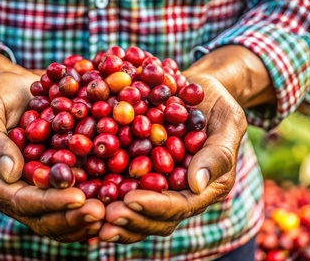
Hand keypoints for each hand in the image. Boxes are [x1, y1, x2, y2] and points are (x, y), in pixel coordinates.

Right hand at [0, 47, 103, 241]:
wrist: (17, 88)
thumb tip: (10, 174)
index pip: (22, 201)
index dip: (50, 202)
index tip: (77, 198)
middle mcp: (20, 191)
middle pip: (45, 218)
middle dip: (73, 217)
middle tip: (101, 213)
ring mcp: (42, 188)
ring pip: (63, 215)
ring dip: (87, 217)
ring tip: (113, 212)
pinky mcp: (61, 178)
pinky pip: (79, 196)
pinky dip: (97, 200)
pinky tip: (119, 199)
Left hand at [99, 74, 246, 242]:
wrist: (198, 91)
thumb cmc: (219, 105)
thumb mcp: (228, 122)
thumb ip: (217, 153)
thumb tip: (195, 185)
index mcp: (204, 187)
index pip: (179, 206)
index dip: (156, 206)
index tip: (131, 200)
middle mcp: (178, 191)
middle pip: (154, 217)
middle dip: (130, 218)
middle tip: (105, 215)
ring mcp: (157, 183)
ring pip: (135, 209)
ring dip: (113, 215)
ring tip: (91, 211)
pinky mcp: (138, 171)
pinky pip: (120, 186)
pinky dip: (102, 191)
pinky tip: (81, 190)